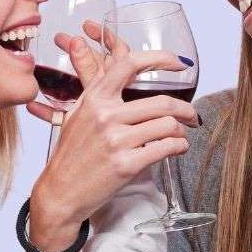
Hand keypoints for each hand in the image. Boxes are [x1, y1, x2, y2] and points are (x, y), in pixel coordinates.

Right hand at [26, 23, 195, 246]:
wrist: (60, 192)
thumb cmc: (71, 154)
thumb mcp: (78, 114)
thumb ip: (99, 92)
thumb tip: (121, 68)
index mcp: (95, 99)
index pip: (130, 65)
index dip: (160, 59)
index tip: (179, 63)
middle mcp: (106, 116)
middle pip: (162, 103)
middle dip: (186, 109)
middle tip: (192, 115)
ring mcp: (116, 141)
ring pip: (168, 125)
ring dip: (182, 131)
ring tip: (180, 136)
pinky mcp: (127, 165)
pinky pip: (167, 148)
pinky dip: (179, 147)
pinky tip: (177, 148)